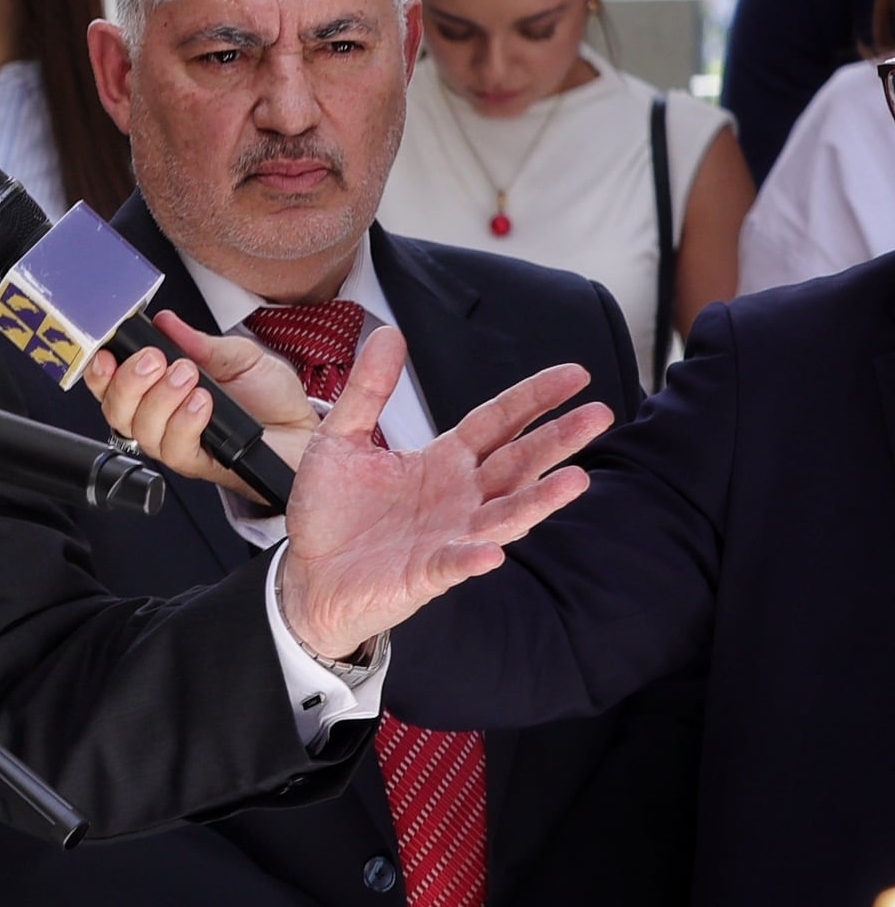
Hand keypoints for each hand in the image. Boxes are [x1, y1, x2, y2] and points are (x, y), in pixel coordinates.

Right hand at [82, 311, 320, 492]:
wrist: (303, 429)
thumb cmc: (269, 397)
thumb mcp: (235, 355)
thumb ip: (198, 342)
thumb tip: (166, 322)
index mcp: (160, 390)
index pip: (112, 386)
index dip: (100, 373)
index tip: (107, 353)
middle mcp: (162, 419)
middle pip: (117, 411)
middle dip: (129, 381)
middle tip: (155, 359)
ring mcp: (179, 443)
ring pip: (142, 430)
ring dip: (161, 398)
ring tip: (190, 376)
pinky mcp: (202, 463)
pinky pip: (176, 449)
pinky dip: (184, 422)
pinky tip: (202, 403)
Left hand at [274, 328, 609, 659]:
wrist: (305, 573)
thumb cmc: (332, 511)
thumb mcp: (341, 438)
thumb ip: (368, 389)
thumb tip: (390, 333)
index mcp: (443, 461)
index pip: (498, 421)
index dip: (534, 398)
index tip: (575, 375)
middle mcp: (458, 497)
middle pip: (517, 461)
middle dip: (558, 439)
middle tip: (599, 414)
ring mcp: (449, 536)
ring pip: (505, 514)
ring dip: (540, 500)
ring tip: (576, 479)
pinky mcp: (426, 573)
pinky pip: (456, 563)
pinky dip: (474, 556)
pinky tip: (493, 549)